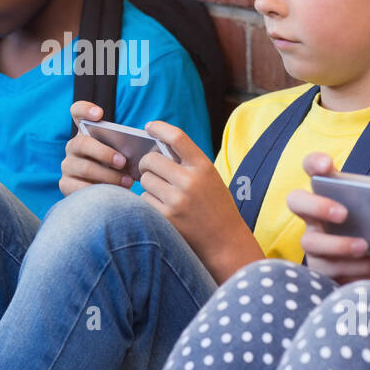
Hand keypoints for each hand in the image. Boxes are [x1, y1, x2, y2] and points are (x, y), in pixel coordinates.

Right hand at [59, 101, 133, 194]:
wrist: (107, 194)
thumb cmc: (119, 169)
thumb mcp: (122, 154)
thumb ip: (125, 147)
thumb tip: (138, 150)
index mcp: (85, 132)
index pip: (77, 112)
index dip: (85, 110)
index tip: (99, 114)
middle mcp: (73, 146)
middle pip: (82, 143)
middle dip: (104, 152)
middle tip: (123, 161)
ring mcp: (67, 165)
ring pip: (84, 167)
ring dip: (108, 175)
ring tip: (126, 181)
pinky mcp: (65, 184)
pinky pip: (79, 187)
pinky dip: (99, 190)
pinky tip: (112, 193)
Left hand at [139, 120, 260, 273]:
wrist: (225, 242)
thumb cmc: (215, 206)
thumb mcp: (208, 178)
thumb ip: (186, 162)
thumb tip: (153, 147)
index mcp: (203, 166)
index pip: (177, 137)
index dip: (159, 127)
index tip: (149, 127)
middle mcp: (190, 181)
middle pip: (150, 160)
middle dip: (146, 163)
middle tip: (149, 168)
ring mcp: (176, 201)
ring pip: (144, 181)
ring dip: (147, 184)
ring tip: (162, 192)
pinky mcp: (166, 218)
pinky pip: (143, 200)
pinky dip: (147, 201)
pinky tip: (161, 207)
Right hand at [287, 152, 369, 283]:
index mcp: (331, 193)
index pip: (312, 169)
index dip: (313, 163)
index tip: (327, 166)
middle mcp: (315, 216)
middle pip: (295, 201)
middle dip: (316, 205)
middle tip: (343, 214)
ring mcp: (315, 243)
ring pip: (309, 241)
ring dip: (338, 243)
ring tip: (365, 246)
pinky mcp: (321, 270)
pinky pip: (328, 269)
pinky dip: (356, 267)